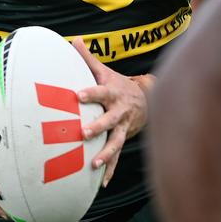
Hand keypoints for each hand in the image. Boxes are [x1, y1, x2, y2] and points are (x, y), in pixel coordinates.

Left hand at [72, 39, 149, 187]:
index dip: (90, 93)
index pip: (100, 92)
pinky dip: (110, 169)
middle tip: (84, 133)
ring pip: (115, 142)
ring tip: (94, 163)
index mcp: (112, 93)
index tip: (77, 95)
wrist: (147, 100)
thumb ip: (87, 58)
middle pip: (109, 120)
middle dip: (97, 127)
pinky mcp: (123, 139)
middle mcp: (119, 112)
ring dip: (105, 153)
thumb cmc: (118, 84)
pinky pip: (117, 156)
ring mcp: (122, 127)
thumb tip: (73, 39)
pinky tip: (101, 182)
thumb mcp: (105, 71)